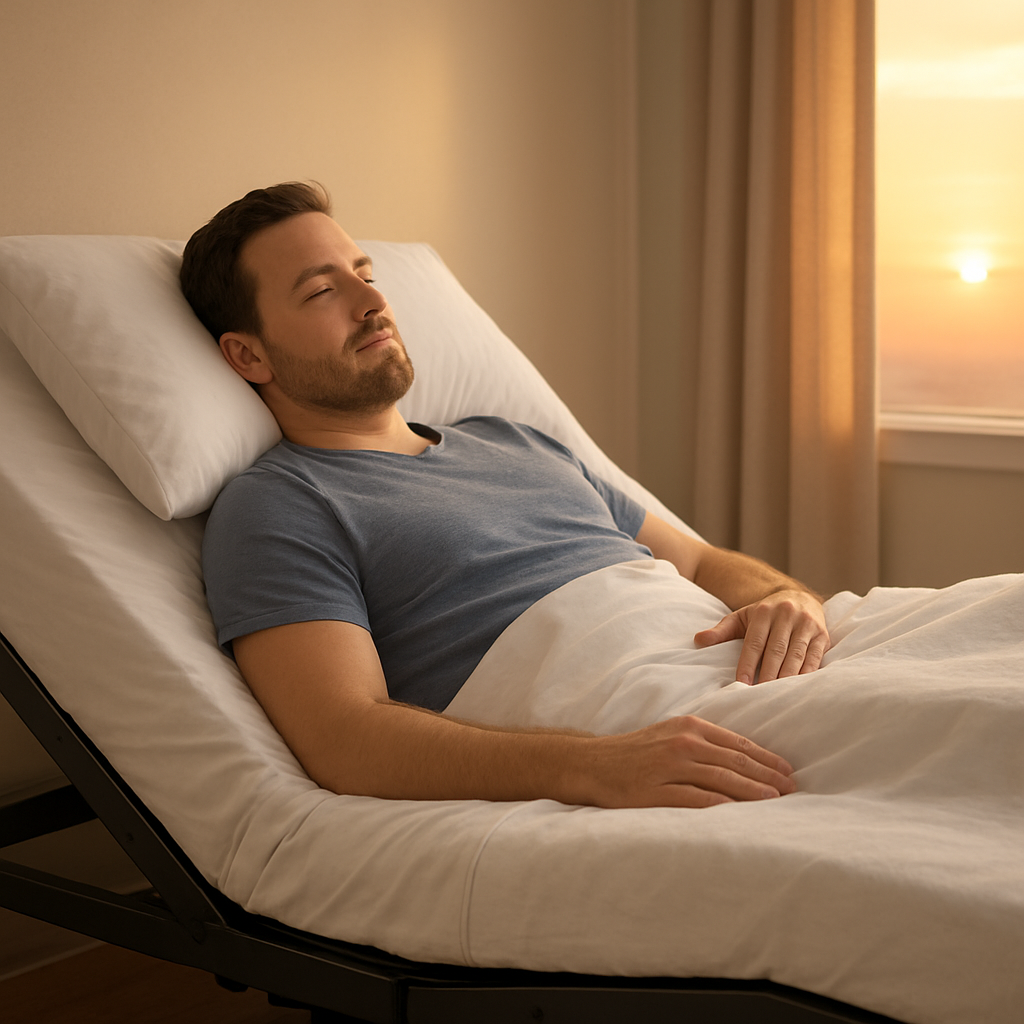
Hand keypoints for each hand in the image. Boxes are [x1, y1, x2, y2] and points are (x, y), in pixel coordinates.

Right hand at [587, 715, 796, 807]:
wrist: (593, 762)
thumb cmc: (636, 751)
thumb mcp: (670, 735)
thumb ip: (702, 742)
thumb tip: (741, 759)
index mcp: (689, 727)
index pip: (737, 744)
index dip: (766, 759)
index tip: (788, 772)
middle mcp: (683, 743)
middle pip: (735, 761)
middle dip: (768, 776)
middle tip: (792, 790)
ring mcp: (669, 767)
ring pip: (721, 779)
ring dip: (752, 791)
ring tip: (775, 801)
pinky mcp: (655, 791)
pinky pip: (695, 798)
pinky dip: (720, 805)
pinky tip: (739, 813)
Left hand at [693, 588, 829, 683]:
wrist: (799, 597)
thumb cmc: (764, 614)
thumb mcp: (742, 617)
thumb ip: (721, 630)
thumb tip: (698, 640)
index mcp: (764, 612)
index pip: (754, 642)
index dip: (747, 664)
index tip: (740, 683)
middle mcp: (786, 615)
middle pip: (775, 650)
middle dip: (767, 674)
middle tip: (758, 695)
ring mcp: (807, 624)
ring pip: (795, 655)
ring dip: (787, 677)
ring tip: (777, 695)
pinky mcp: (822, 634)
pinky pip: (814, 657)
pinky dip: (806, 674)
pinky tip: (799, 688)